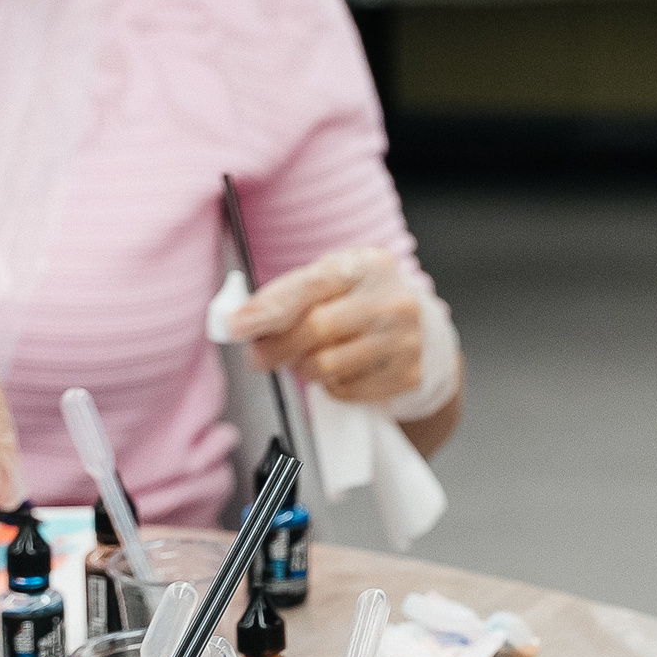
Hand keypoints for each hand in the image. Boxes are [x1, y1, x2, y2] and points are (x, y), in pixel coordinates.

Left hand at [227, 248, 436, 406]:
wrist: (421, 328)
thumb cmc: (360, 301)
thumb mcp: (331, 280)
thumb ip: (287, 294)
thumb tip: (240, 321)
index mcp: (368, 266)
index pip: (310, 286)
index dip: (268, 307)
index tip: (236, 326)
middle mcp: (392, 300)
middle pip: (315, 329)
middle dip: (275, 347)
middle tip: (258, 356)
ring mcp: (405, 340)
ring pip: (325, 366)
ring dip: (301, 368)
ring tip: (303, 358)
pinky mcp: (407, 375)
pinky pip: (344, 391)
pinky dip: (329, 385)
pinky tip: (338, 370)